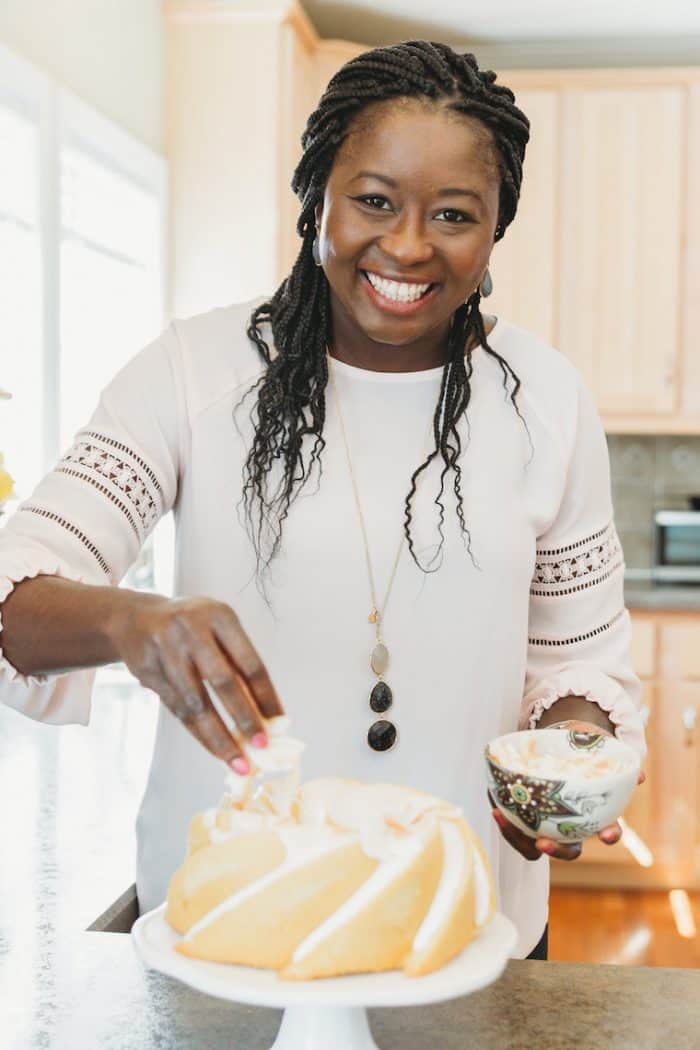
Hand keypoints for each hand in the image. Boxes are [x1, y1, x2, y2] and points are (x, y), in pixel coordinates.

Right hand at [111, 593, 283, 771]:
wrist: (135, 617)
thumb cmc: (191, 625)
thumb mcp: (218, 626)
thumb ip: (238, 661)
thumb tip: (266, 712)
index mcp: (219, 617)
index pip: (249, 662)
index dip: (266, 695)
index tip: (279, 722)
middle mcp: (191, 631)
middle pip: (223, 682)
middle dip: (244, 718)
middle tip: (261, 746)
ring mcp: (166, 651)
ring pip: (196, 703)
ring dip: (219, 737)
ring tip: (238, 761)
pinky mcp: (148, 672)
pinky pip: (177, 710)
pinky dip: (199, 733)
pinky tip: (215, 749)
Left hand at [488, 716, 646, 859]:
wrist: (556, 747)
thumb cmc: (581, 751)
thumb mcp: (598, 750)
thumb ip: (615, 760)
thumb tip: (639, 776)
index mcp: (596, 815)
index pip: (608, 831)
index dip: (610, 834)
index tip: (608, 834)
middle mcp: (572, 828)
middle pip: (569, 852)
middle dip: (556, 851)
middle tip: (542, 843)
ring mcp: (547, 827)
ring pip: (534, 848)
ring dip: (518, 838)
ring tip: (503, 817)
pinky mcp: (525, 820)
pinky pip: (515, 830)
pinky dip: (505, 821)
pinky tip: (495, 804)